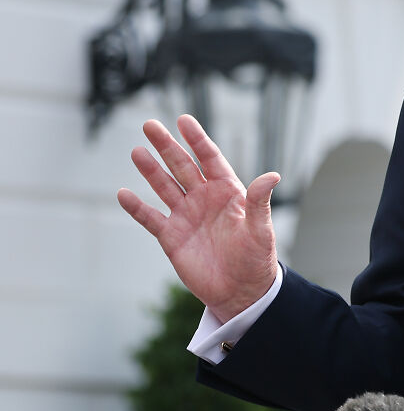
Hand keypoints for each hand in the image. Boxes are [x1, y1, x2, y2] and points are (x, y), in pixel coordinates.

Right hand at [117, 115, 279, 323]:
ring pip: (164, 186)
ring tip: (137, 151)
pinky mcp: (172, 237)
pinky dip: (137, 207)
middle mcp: (204, 198)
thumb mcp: (261, 228)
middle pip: (182, 166)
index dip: (197, 139)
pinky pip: (151, 218)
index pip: (210, 158)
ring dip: (150, 170)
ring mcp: (186, 216)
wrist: (241, 290)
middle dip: (167, 146)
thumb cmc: (256, 257)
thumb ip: (260, 201)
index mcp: (228, 191)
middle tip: (149, 124)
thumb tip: (273, 176)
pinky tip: (123, 194)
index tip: (184, 120)